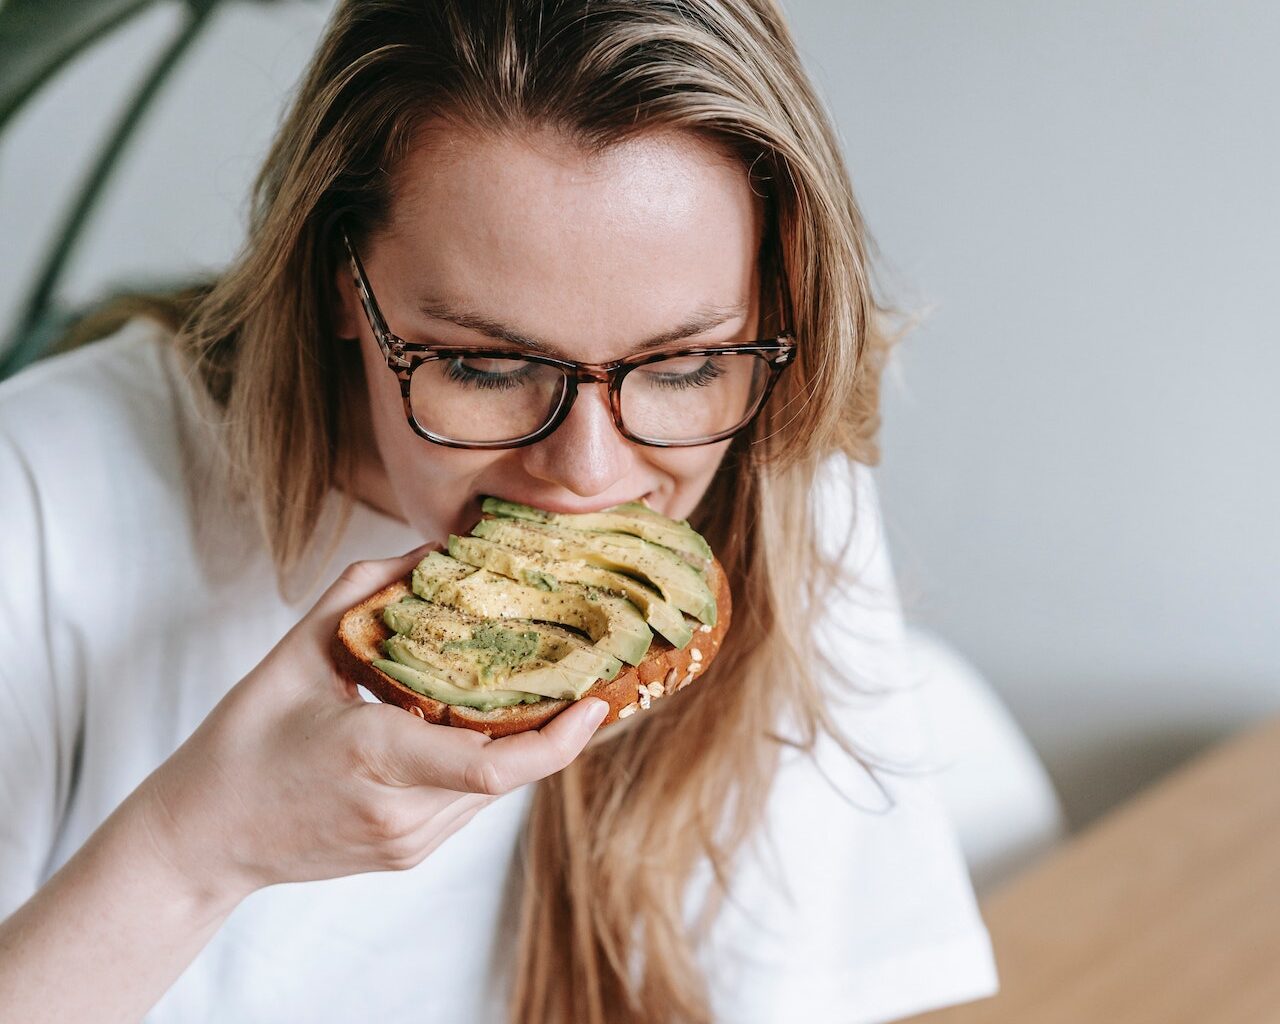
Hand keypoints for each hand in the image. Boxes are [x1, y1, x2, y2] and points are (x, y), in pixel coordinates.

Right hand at [132, 546, 608, 904]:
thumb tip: (433, 551)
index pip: (491, 766)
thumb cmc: (242, 743)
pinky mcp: (407, 855)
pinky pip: (469, 805)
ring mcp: (406, 842)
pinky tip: (489, 725)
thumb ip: (366, 591)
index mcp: (373, 757)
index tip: (595, 702)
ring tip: (551, 691)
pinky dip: (487, 762)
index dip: (557, 740)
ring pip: (494, 792)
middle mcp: (401, 812)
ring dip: (522, 744)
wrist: (203, 838)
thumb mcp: (295, 652)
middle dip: (554, 727)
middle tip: (591, 675)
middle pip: (508, 774)